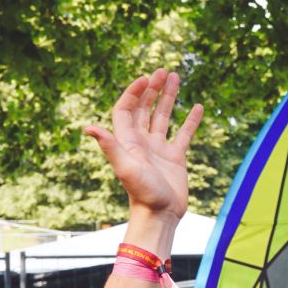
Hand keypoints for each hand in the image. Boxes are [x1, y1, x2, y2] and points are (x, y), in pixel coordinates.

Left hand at [83, 69, 203, 218]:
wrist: (160, 216)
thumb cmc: (142, 193)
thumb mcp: (125, 167)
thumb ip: (110, 146)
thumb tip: (89, 128)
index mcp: (128, 141)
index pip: (126, 109)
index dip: (134, 92)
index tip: (146, 79)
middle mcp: (142, 142)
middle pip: (144, 108)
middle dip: (153, 89)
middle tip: (164, 71)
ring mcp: (159, 149)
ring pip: (163, 117)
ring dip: (169, 98)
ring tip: (176, 77)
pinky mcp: (175, 158)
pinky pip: (183, 134)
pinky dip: (190, 121)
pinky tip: (198, 107)